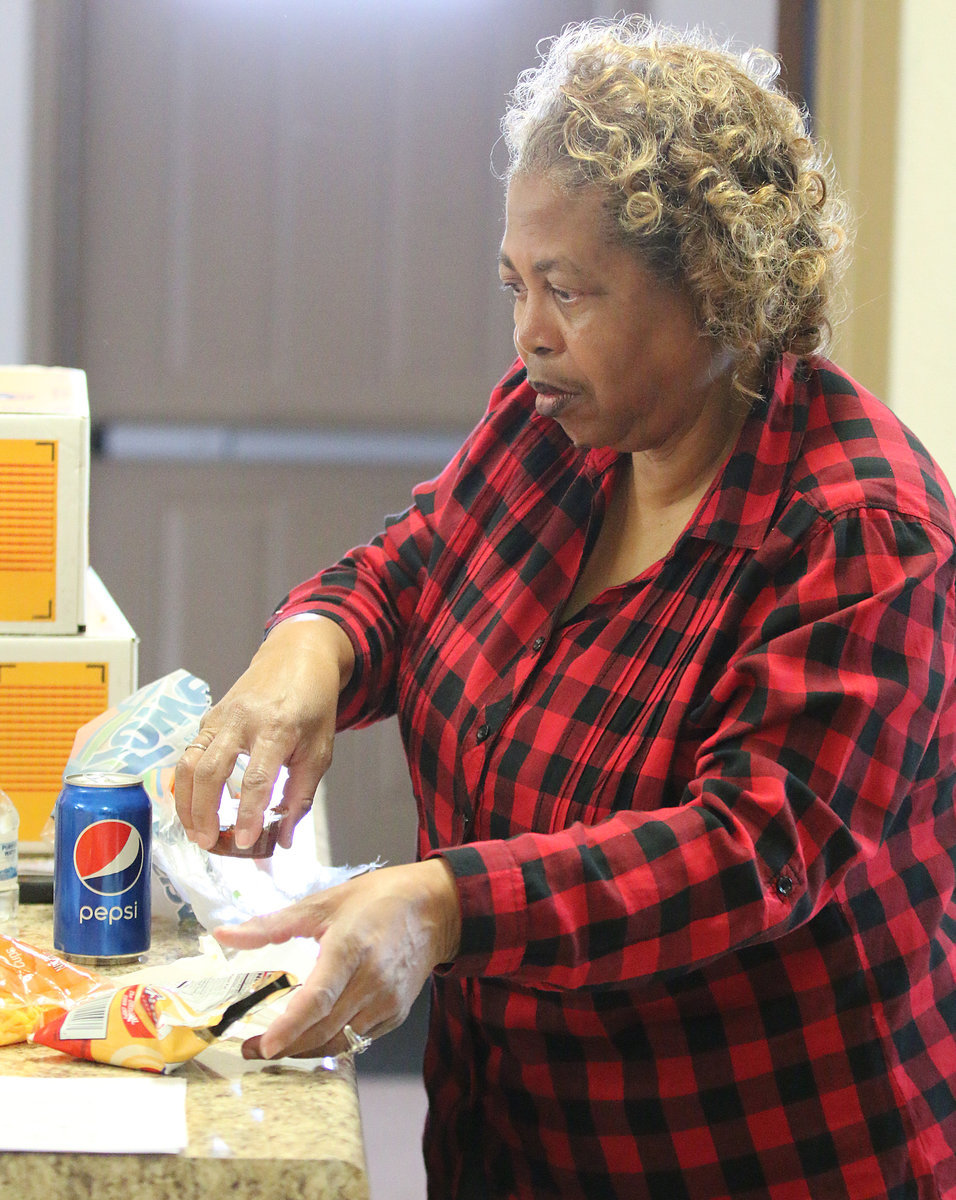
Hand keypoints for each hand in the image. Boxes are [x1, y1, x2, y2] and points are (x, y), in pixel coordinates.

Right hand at [174, 616, 353, 849]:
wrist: (297, 658)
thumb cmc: (313, 706)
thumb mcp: (319, 750)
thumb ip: (300, 796)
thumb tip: (284, 840)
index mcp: (278, 728)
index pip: (258, 778)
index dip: (248, 813)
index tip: (244, 842)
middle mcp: (243, 721)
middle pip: (212, 771)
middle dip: (204, 812)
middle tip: (207, 843)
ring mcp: (221, 716)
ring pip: (190, 762)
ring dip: (187, 802)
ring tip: (195, 832)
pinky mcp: (209, 717)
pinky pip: (190, 752)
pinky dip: (186, 783)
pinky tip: (192, 806)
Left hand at [214, 859, 461, 1058]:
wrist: (435, 908)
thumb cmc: (377, 899)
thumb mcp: (323, 902)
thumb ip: (272, 924)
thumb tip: (224, 934)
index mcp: (350, 948)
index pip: (318, 998)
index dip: (290, 1026)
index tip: (264, 1044)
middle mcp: (371, 981)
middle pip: (323, 1028)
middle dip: (284, 1046)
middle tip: (251, 1048)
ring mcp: (386, 1001)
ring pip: (339, 1041)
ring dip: (305, 1050)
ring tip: (275, 1048)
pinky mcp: (395, 1013)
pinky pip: (357, 1038)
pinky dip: (331, 1042)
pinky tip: (312, 1035)